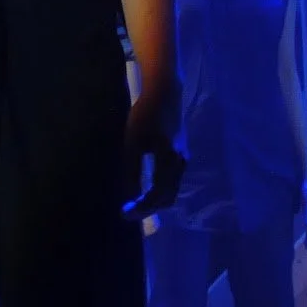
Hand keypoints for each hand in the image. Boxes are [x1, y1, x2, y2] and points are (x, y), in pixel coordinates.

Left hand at [119, 87, 182, 219]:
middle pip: (167, 198)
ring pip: (171, 190)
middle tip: (128, 211)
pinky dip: (159, 190)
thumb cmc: (145, 114)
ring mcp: (183, 159)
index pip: (157, 196)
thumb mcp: (133, 141)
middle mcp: (180, 164)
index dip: (141, 209)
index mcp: (169, 161)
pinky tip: (144, 188)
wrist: (165, 92)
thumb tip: (129, 195)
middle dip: (148, 208)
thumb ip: (132, 169)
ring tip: (133, 203)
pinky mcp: (180, 154)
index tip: (124, 213)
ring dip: (154, 200)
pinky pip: (171, 181)